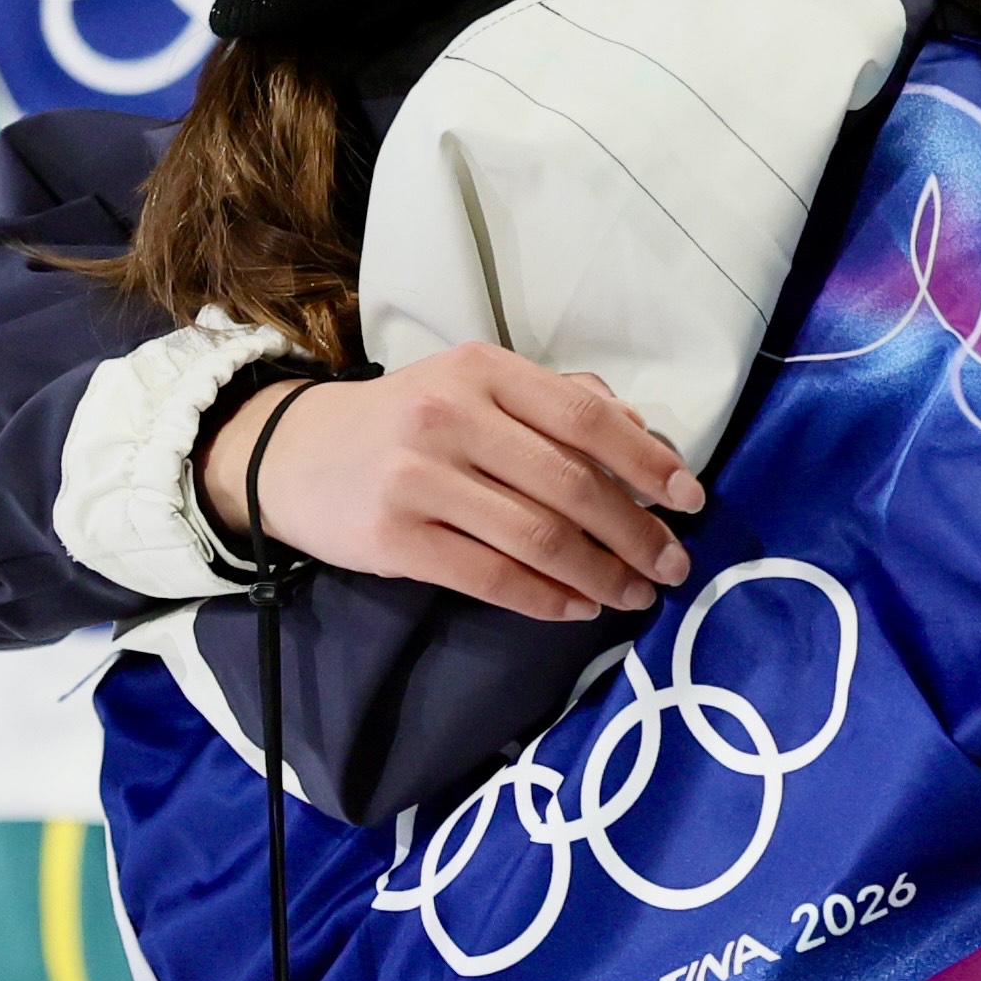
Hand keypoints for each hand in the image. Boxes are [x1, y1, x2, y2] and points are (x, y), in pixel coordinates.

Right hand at [204, 348, 703, 620]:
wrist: (289, 454)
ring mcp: (419, 478)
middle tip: (672, 566)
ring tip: (634, 595)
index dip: (648, 462)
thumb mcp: (473, 387)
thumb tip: (642, 432)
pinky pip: (490, 577)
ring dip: (600, 574)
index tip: (690, 500)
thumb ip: (556, 402)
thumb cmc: (404, 421)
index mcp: (484, 371)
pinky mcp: (394, 536)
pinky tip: (576, 608)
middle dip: (636, 533)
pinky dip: (545, 599)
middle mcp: (452, 416)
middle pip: (571, 485)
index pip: (586, 418)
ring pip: (537, 536)